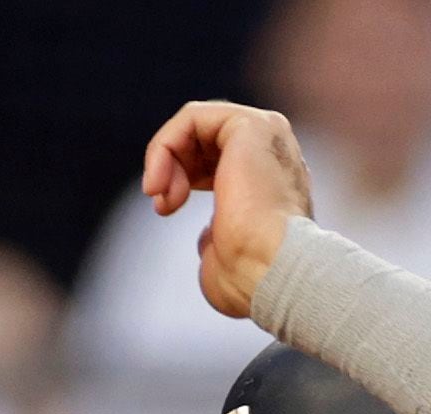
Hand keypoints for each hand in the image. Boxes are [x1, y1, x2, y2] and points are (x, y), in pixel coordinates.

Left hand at [141, 98, 313, 317]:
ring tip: (158, 192)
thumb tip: (209, 236)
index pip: (215, 157)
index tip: (165, 210)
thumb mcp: (225, 259)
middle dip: (172, 166)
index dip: (183, 178)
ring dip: (165, 156)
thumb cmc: (252, 279)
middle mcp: (272, 151)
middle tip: (160, 204)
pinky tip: (160, 179)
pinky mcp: (250, 125)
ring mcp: (265, 134)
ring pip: (196, 124)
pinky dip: (166, 144)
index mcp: (270, 179)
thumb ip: (217, 238)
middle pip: (204, 137)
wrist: (271, 273)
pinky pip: (192, 117)